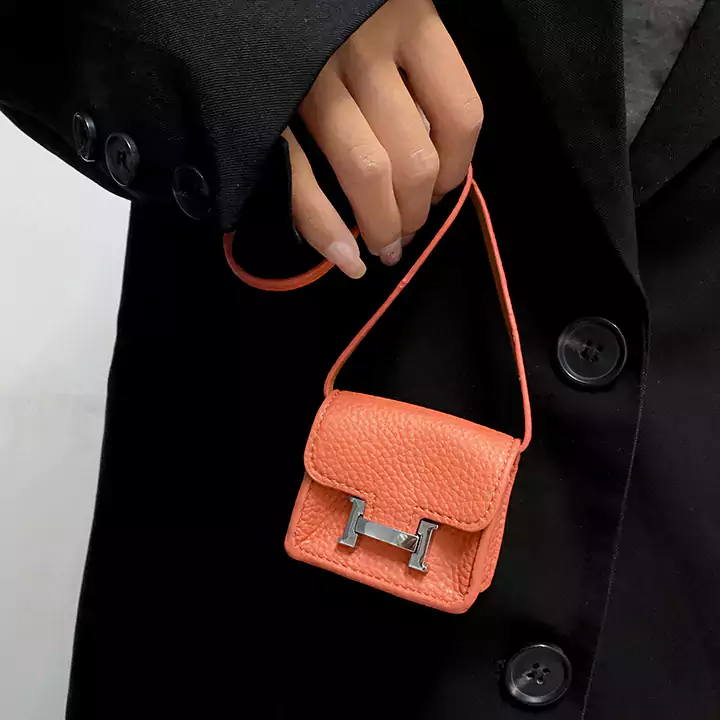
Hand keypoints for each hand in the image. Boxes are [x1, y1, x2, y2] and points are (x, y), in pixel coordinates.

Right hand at [284, 0, 481, 278]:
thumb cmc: (323, 2)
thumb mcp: (384, 10)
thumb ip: (410, 66)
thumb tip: (430, 152)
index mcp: (410, 20)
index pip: (459, 115)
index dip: (457, 170)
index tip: (442, 193)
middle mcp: (368, 49)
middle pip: (414, 157)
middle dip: (414, 213)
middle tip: (404, 233)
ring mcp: (314, 78)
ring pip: (368, 172)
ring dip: (380, 225)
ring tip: (380, 250)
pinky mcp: (268, 105)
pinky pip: (302, 179)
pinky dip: (325, 228)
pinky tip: (343, 257)